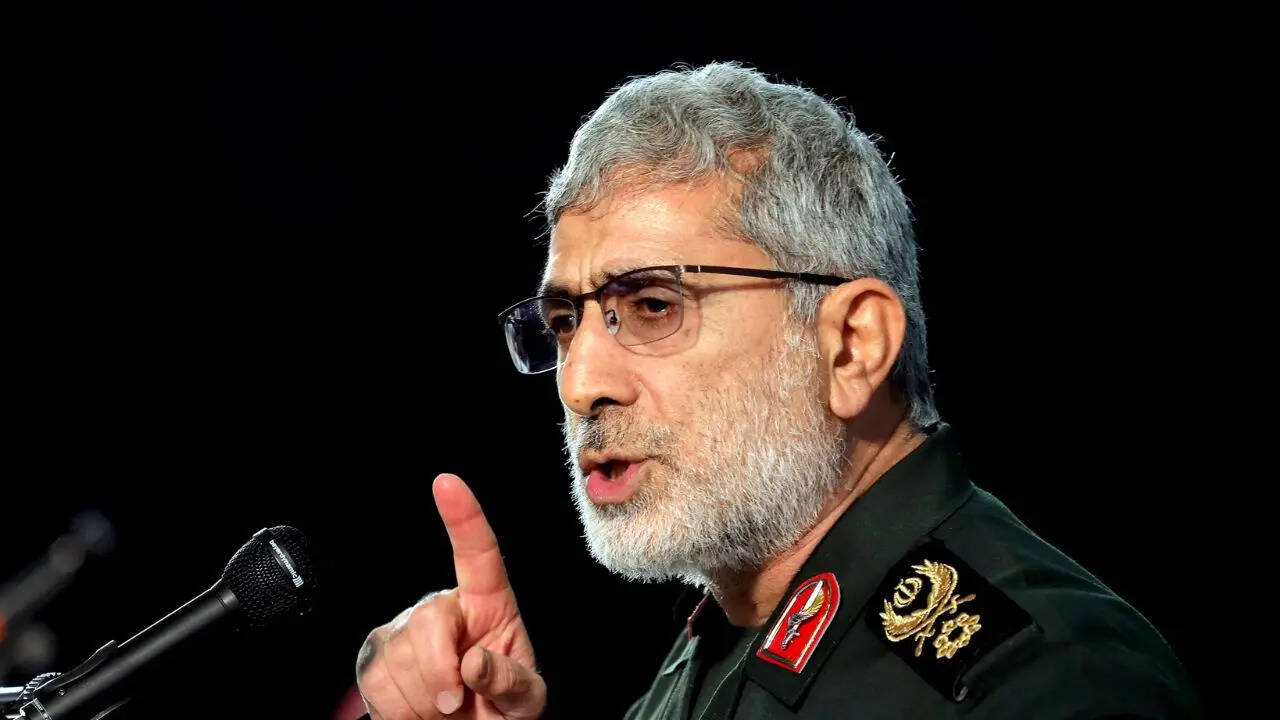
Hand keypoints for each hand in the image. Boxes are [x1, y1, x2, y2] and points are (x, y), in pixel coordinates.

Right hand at [356, 474, 545, 718]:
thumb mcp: (525, 701)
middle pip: (428, 623)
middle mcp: (444, 608)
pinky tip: (417, 711)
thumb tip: (474, 663)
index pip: (478, 555)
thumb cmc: (501, 710)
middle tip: (455, 706)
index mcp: (489, 606)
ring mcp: (406, 630)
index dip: (464, 517)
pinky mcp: (377, 654)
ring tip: (442, 710)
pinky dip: (398, 709)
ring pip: (399, 657)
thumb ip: (510, 682)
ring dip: (422, 700)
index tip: (447, 484)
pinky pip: (376, 680)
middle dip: (440, 674)